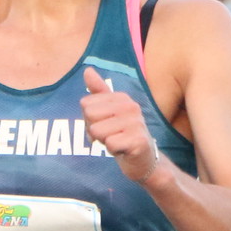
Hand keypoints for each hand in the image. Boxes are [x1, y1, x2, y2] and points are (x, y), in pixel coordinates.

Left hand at [81, 67, 164, 183]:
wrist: (144, 160)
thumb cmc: (122, 135)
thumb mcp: (109, 112)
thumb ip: (98, 92)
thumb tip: (87, 70)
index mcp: (122, 98)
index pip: (85, 104)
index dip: (89, 119)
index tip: (105, 125)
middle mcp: (131, 107)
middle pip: (89, 115)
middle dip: (94, 130)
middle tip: (110, 136)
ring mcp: (136, 123)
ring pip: (97, 131)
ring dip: (104, 142)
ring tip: (117, 142)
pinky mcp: (138, 141)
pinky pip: (110, 144)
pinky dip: (113, 151)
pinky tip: (123, 150)